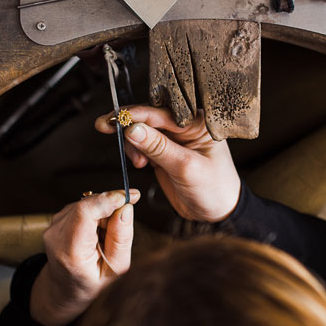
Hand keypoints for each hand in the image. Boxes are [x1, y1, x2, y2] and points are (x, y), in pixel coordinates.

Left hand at [29, 189, 139, 325]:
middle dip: (110, 209)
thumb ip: (121, 239)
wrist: (64, 287)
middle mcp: (56, 235)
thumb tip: (126, 208)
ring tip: (103, 236)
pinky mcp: (56, 218)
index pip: (86, 212)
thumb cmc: (90, 280)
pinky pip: (82, 206)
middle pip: (88, 204)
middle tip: (117, 229)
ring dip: (102, 213)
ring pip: (87, 203)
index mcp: (70, 252)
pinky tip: (94, 232)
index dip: (109, 199)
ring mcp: (53, 225)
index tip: (131, 197)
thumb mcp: (115, 268)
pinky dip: (94, 214)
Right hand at [95, 106, 240, 221]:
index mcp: (197, 123)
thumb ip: (158, 148)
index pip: (160, 112)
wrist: (218, 213)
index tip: (114, 118)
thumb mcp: (185, 168)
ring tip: (139, 162)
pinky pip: (143, 145)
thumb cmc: (214, 189)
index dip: (134, 114)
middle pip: (148, 117)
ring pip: (142, 131)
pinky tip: (140, 163)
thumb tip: (133, 129)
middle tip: (107, 128)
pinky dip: (136, 152)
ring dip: (133, 143)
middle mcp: (185, 127)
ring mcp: (174, 140)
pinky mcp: (165, 153)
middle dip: (128, 125)